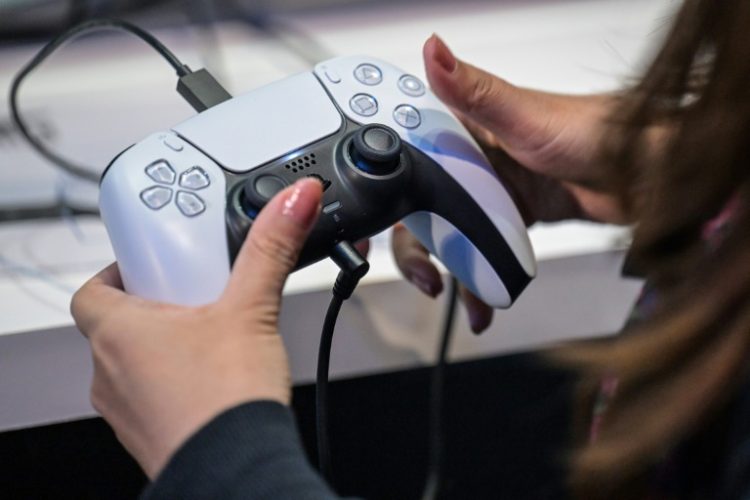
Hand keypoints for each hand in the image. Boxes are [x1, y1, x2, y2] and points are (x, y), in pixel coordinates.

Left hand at [71, 178, 322, 478]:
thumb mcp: (251, 308)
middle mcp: (110, 372)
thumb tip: (293, 200)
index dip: (118, 270)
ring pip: (136, 362)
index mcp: (118, 332)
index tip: (151, 262)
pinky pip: (155, 395)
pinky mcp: (151, 433)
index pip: (92, 288)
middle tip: (197, 295)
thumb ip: (271, 248)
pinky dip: (179, 380)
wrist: (237, 470)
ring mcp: (127, 409)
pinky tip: (219, 376)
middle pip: (119, 322)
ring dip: (168, 345)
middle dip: (157, 305)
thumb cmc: (224, 400)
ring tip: (215, 335)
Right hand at [393, 35, 628, 332]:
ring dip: (448, 270)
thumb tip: (434, 51)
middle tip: (424, 272)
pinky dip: (477, 277)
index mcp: (465, 127)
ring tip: (453, 292)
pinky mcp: (507, 219)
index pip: (407, 155)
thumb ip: (474, 91)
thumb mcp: (524, 116)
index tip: (373, 219)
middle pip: (421, 208)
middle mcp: (471, 159)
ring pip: (448, 235)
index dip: (385, 186)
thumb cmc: (597, 131)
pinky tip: (481, 297)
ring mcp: (489, 192)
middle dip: (415, 246)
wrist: (648, 176)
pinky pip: (479, 251)